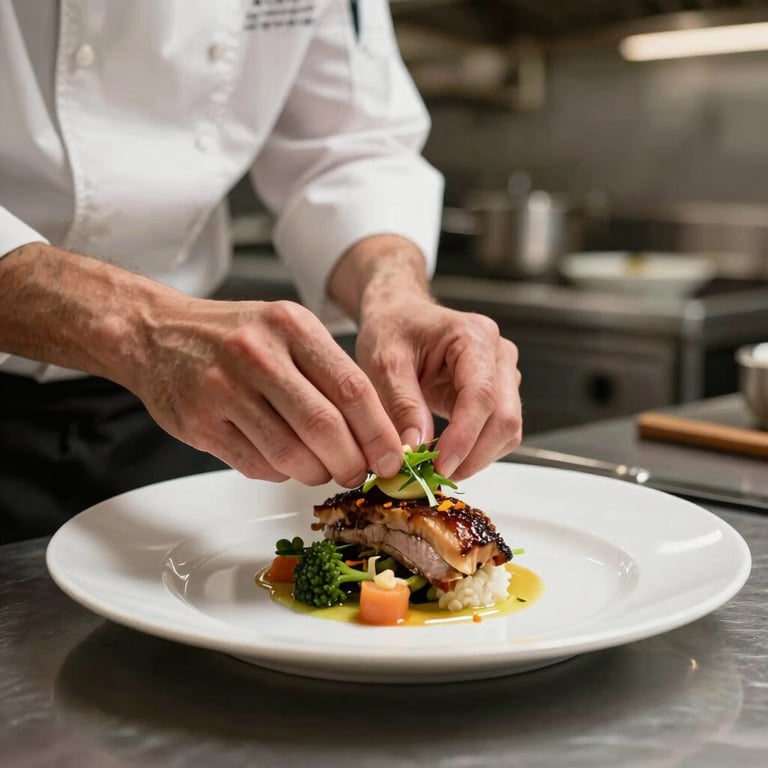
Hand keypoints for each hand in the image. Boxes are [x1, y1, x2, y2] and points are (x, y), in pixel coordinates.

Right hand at [132, 298, 404, 485]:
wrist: (156, 333)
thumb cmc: (231, 335)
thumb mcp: (286, 330)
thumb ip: (328, 372)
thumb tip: (373, 431)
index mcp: (291, 326)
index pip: (353, 389)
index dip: (379, 432)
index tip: (393, 457)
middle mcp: (258, 354)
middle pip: (325, 426)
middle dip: (352, 462)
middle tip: (360, 473)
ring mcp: (224, 389)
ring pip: (290, 454)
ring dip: (316, 473)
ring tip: (322, 470)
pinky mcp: (200, 423)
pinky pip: (255, 465)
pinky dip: (279, 473)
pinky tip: (282, 461)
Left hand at [355, 295, 521, 480]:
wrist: (400, 315)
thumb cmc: (392, 329)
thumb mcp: (384, 363)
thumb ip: (402, 404)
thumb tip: (416, 448)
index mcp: (473, 336)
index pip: (481, 395)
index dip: (464, 437)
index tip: (439, 466)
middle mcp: (499, 354)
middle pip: (504, 417)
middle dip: (473, 454)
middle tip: (435, 476)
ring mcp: (503, 374)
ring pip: (507, 430)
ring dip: (477, 457)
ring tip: (436, 467)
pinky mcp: (498, 393)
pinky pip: (498, 432)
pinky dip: (476, 451)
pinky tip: (446, 455)